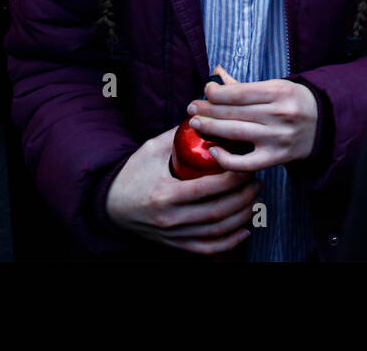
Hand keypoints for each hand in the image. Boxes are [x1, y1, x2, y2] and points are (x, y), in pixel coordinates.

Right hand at [104, 125, 260, 254]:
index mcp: (164, 194)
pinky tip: (244, 229)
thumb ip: (179, 135)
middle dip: (243, 197)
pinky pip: (207, 248)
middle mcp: (169, 219)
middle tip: (256, 181)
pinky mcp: (175, 244)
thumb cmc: (133, 173)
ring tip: (254, 199)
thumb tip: (206, 118)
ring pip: (216, 231)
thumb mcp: (152, 149)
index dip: (233, 178)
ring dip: (241, 216)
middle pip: (217, 211)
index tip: (246, 166)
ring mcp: (173, 235)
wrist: (110, 205)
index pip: (208, 188)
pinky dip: (228, 242)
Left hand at [188, 65, 318, 171]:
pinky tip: (213, 150)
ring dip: (211, 128)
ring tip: (195, 124)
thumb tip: (215, 74)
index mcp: (279, 92)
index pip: (238, 93)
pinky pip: (245, 162)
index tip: (204, 92)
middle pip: (234, 112)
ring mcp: (278, 138)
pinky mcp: (276, 157)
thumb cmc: (292, 102)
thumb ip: (243, 85)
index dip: (216, 93)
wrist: (322, 124)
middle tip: (192, 109)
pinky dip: (226, 158)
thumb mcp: (274, 87)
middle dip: (208, 110)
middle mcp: (279, 114)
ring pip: (236, 133)